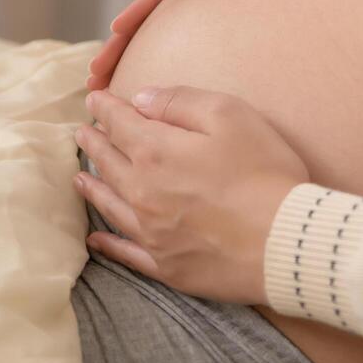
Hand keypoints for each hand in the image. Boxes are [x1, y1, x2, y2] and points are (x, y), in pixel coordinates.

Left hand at [74, 85, 310, 303]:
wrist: (283, 241)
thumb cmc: (263, 172)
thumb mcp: (230, 115)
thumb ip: (181, 102)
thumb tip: (142, 98)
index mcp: (156, 151)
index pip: (121, 123)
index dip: (106, 108)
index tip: (93, 99)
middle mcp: (142, 192)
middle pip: (109, 162)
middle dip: (95, 143)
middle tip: (81, 133)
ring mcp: (151, 232)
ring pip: (110, 204)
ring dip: (92, 187)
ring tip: (79, 177)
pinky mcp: (166, 264)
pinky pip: (125, 252)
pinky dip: (107, 243)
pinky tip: (96, 238)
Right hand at [86, 0, 292, 90]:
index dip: (139, 9)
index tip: (117, 29)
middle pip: (148, 20)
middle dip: (119, 46)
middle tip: (95, 75)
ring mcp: (199, 16)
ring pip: (155, 40)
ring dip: (125, 62)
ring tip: (100, 85)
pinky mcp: (210, 35)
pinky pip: (174, 52)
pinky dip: (153, 67)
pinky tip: (137, 92)